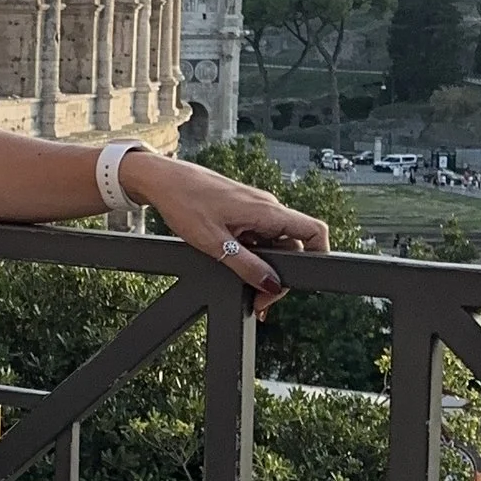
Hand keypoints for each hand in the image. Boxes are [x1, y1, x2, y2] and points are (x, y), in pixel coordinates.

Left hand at [133, 155, 330, 319]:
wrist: (162, 180)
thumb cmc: (184, 202)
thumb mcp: (214, 243)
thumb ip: (246, 265)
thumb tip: (272, 284)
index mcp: (267, 211)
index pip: (314, 231)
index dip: (318, 257)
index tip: (300, 282)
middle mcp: (267, 207)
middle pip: (294, 246)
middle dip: (280, 275)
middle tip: (259, 301)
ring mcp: (256, 209)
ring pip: (275, 244)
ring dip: (265, 267)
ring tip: (245, 288)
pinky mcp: (243, 212)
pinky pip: (259, 237)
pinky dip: (254, 256)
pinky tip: (236, 266)